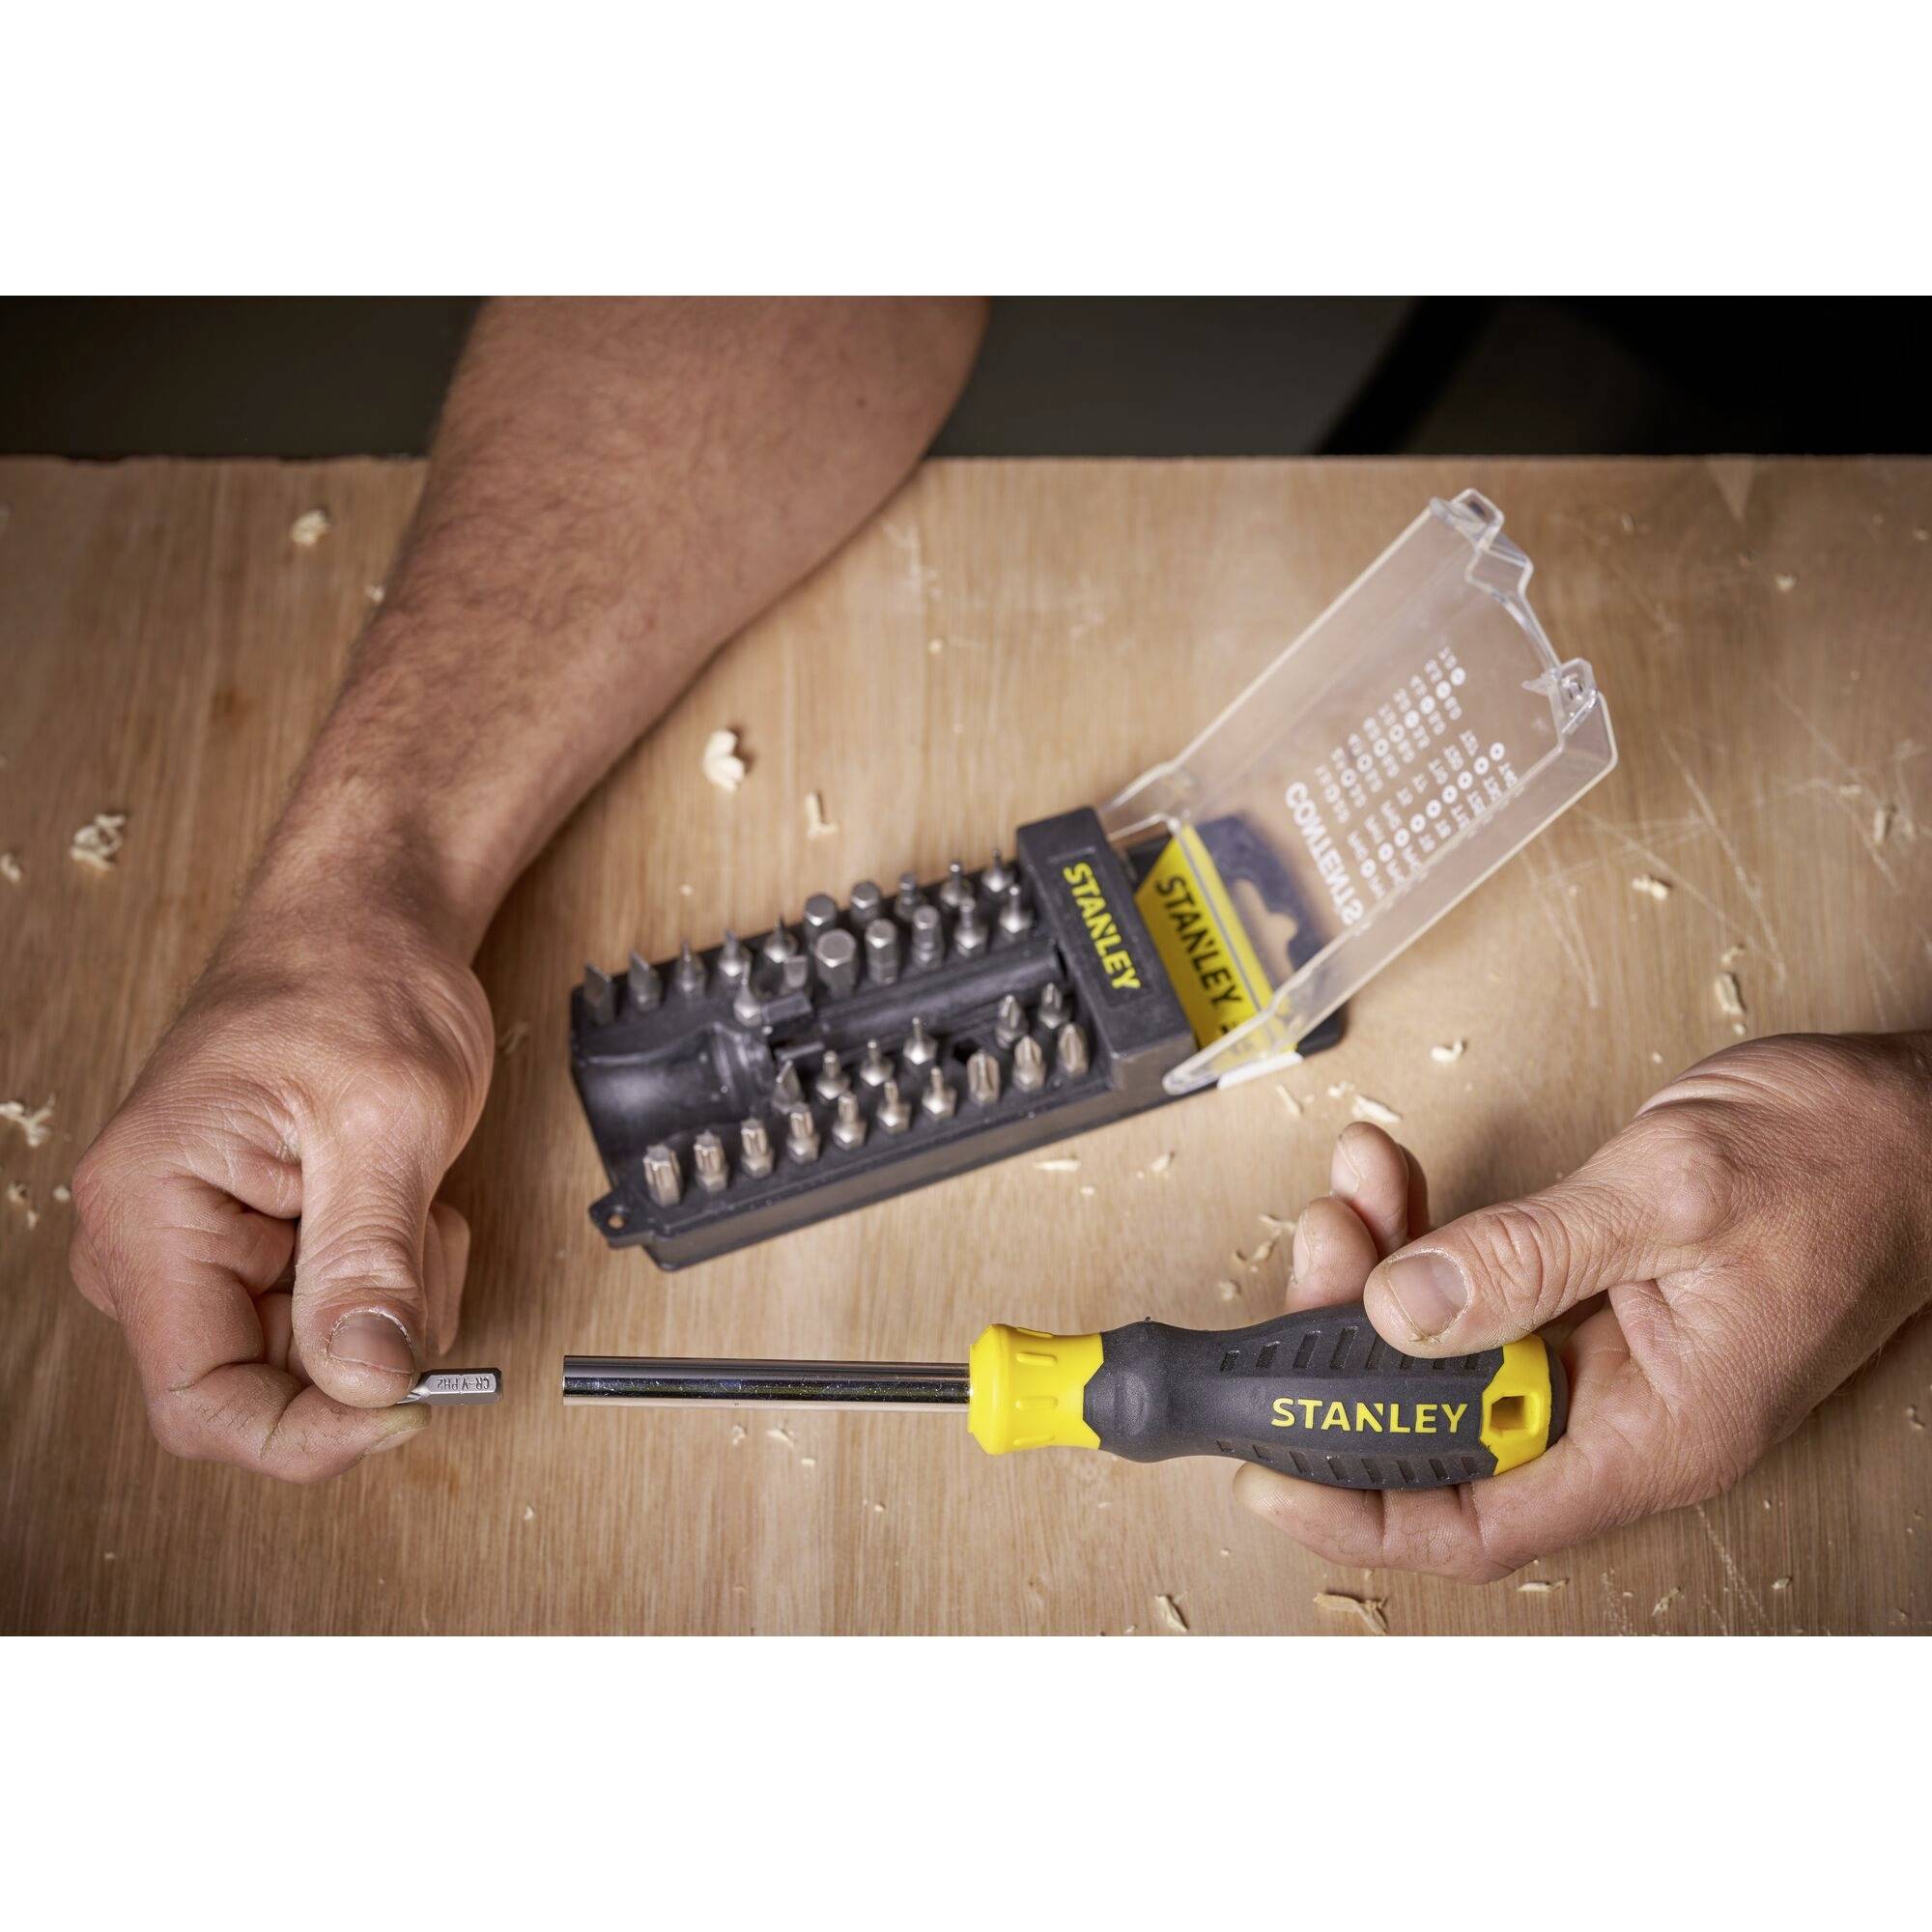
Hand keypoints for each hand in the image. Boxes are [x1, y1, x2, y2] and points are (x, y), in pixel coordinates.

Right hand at [69, 903, 493, 1480]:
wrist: (362, 927)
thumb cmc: (358, 986)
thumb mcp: (388, 1121)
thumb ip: (371, 1261)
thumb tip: (368, 1383)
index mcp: (149, 1213)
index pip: (201, 1403)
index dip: (307, 1436)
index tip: (406, 1407)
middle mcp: (150, 1244)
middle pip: (263, 1387)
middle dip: (369, 1342)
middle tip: (424, 1239)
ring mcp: (197, 1248)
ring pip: (309, 1359)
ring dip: (390, 1303)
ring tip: (409, 1198)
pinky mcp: (248, 1245)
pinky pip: (326, 1317)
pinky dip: (388, 1281)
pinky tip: (397, 1201)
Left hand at [1236, 1032, 1931, 1577]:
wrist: (1914, 1118)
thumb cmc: (1838, 1164)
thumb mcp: (1671, 1196)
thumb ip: (1530, 1257)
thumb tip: (1398, 1312)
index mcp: (1654, 1432)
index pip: (1479, 1521)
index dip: (1361, 1512)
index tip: (1266, 1470)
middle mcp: (1617, 1409)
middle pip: (1437, 1425)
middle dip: (1350, 1346)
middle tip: (1317, 1253)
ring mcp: (1598, 1351)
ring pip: (1443, 1347)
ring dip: (1377, 1270)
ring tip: (1355, 1190)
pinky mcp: (1583, 1289)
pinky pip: (1473, 1282)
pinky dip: (1420, 1231)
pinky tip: (1389, 1174)